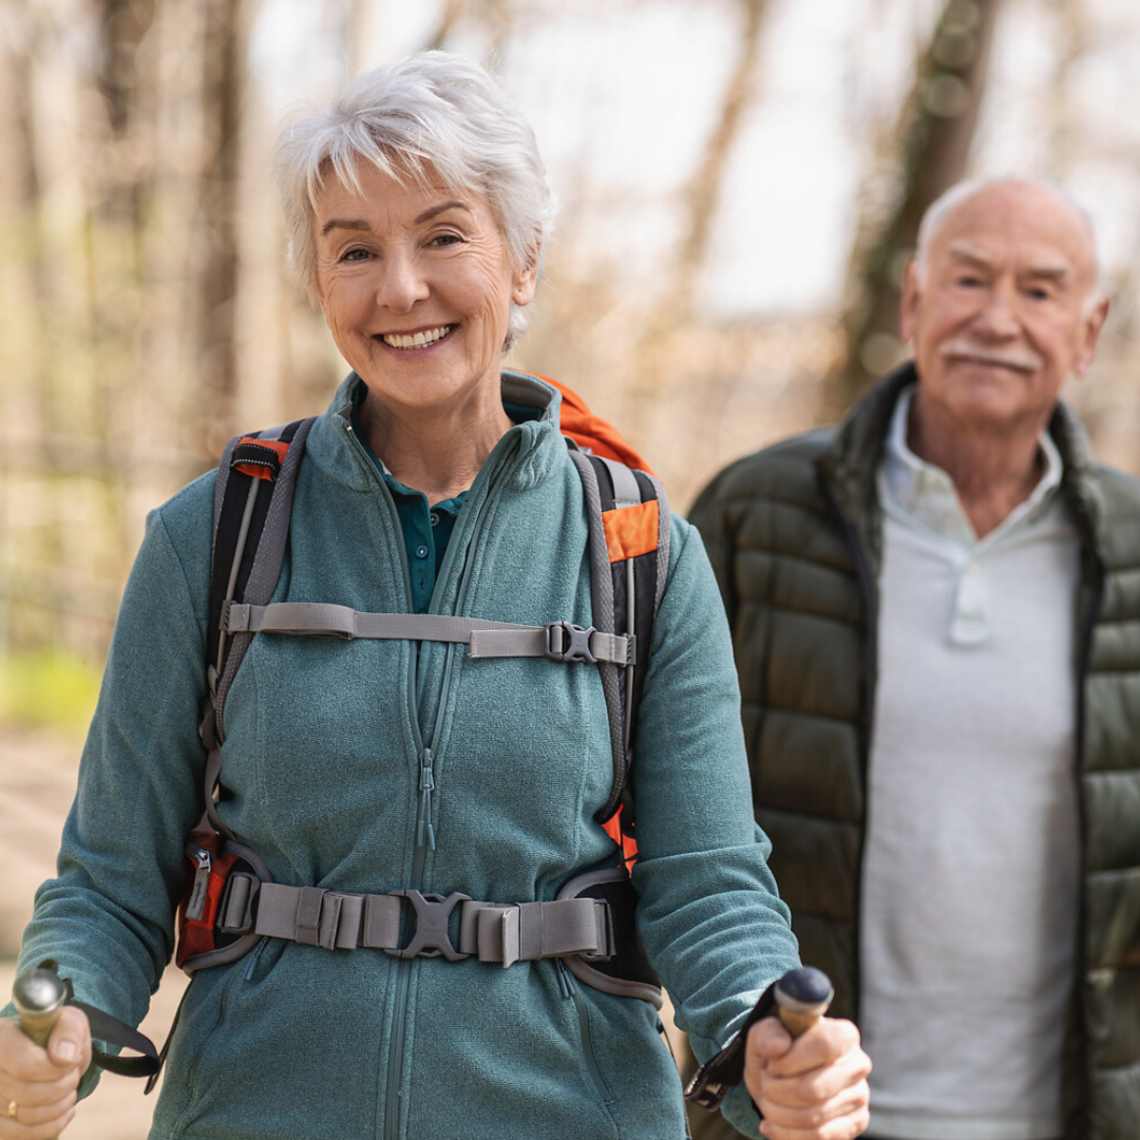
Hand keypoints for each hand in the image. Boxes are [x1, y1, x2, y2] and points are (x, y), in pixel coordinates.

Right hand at [0, 1008, 90, 1138]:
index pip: (26, 1066)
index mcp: (1, 1038)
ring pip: (27, 1118)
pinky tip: (63, 1109)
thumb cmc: (55, 1037)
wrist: (45, 1057)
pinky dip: (51, 1125)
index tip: (70, 1062)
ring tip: (67, 1090)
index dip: (56, 1070)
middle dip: (63, 1086)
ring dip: (59, 1106)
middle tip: (72, 1075)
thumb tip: (65, 1057)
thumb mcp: (68, 1021)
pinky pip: (23, 1135)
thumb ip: (70, 1031)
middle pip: (28, 1095)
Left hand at [744, 1014, 869, 1139]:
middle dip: (777, 1091)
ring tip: (766, 1102)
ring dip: (778, 1112)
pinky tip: (770, 1124)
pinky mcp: (855, 1124)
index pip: (824, 1044)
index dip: (791, 1059)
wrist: (785, 1078)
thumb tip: (777, 1046)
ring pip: (814, 1116)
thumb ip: (767, 1034)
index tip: (771, 1065)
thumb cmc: (778, 1053)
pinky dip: (787, 1134)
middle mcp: (857, 1065)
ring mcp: (859, 1097)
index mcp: (843, 1034)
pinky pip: (819, 1136)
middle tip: (764, 1084)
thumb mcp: (765, 1035)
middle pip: (815, 1088)